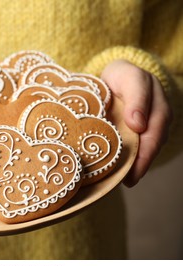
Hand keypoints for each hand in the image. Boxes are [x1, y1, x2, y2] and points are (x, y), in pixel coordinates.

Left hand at [102, 60, 172, 186]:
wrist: (115, 75)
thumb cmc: (122, 76)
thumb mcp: (129, 77)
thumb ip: (136, 97)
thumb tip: (139, 124)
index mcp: (158, 106)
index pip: (155, 133)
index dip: (145, 153)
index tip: (132, 171)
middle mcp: (157, 118)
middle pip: (152, 144)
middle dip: (141, 164)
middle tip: (128, 181)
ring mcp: (149, 125)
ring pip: (146, 148)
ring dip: (136, 165)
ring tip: (124, 180)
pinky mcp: (138, 132)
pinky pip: (138, 147)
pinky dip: (130, 159)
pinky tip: (120, 170)